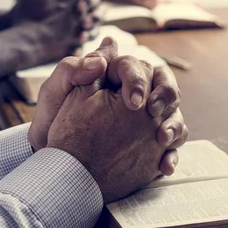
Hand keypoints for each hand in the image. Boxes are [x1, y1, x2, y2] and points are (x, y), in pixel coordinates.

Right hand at [9, 0, 97, 66]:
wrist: (23, 43)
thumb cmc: (25, 16)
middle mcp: (78, 9)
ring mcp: (80, 26)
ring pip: (97, 15)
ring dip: (93, 11)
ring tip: (85, 13)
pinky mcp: (79, 41)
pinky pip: (92, 34)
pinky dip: (90, 30)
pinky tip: (84, 29)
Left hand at [28, 38, 187, 173]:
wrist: (53, 156)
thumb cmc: (53, 118)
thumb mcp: (54, 91)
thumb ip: (72, 69)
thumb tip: (100, 61)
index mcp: (116, 75)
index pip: (139, 66)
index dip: (140, 80)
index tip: (132, 101)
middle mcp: (137, 93)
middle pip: (165, 84)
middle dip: (166, 95)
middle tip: (152, 112)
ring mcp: (147, 119)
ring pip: (174, 114)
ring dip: (174, 124)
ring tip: (162, 139)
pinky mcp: (150, 144)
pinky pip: (171, 147)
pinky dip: (171, 155)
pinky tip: (163, 166)